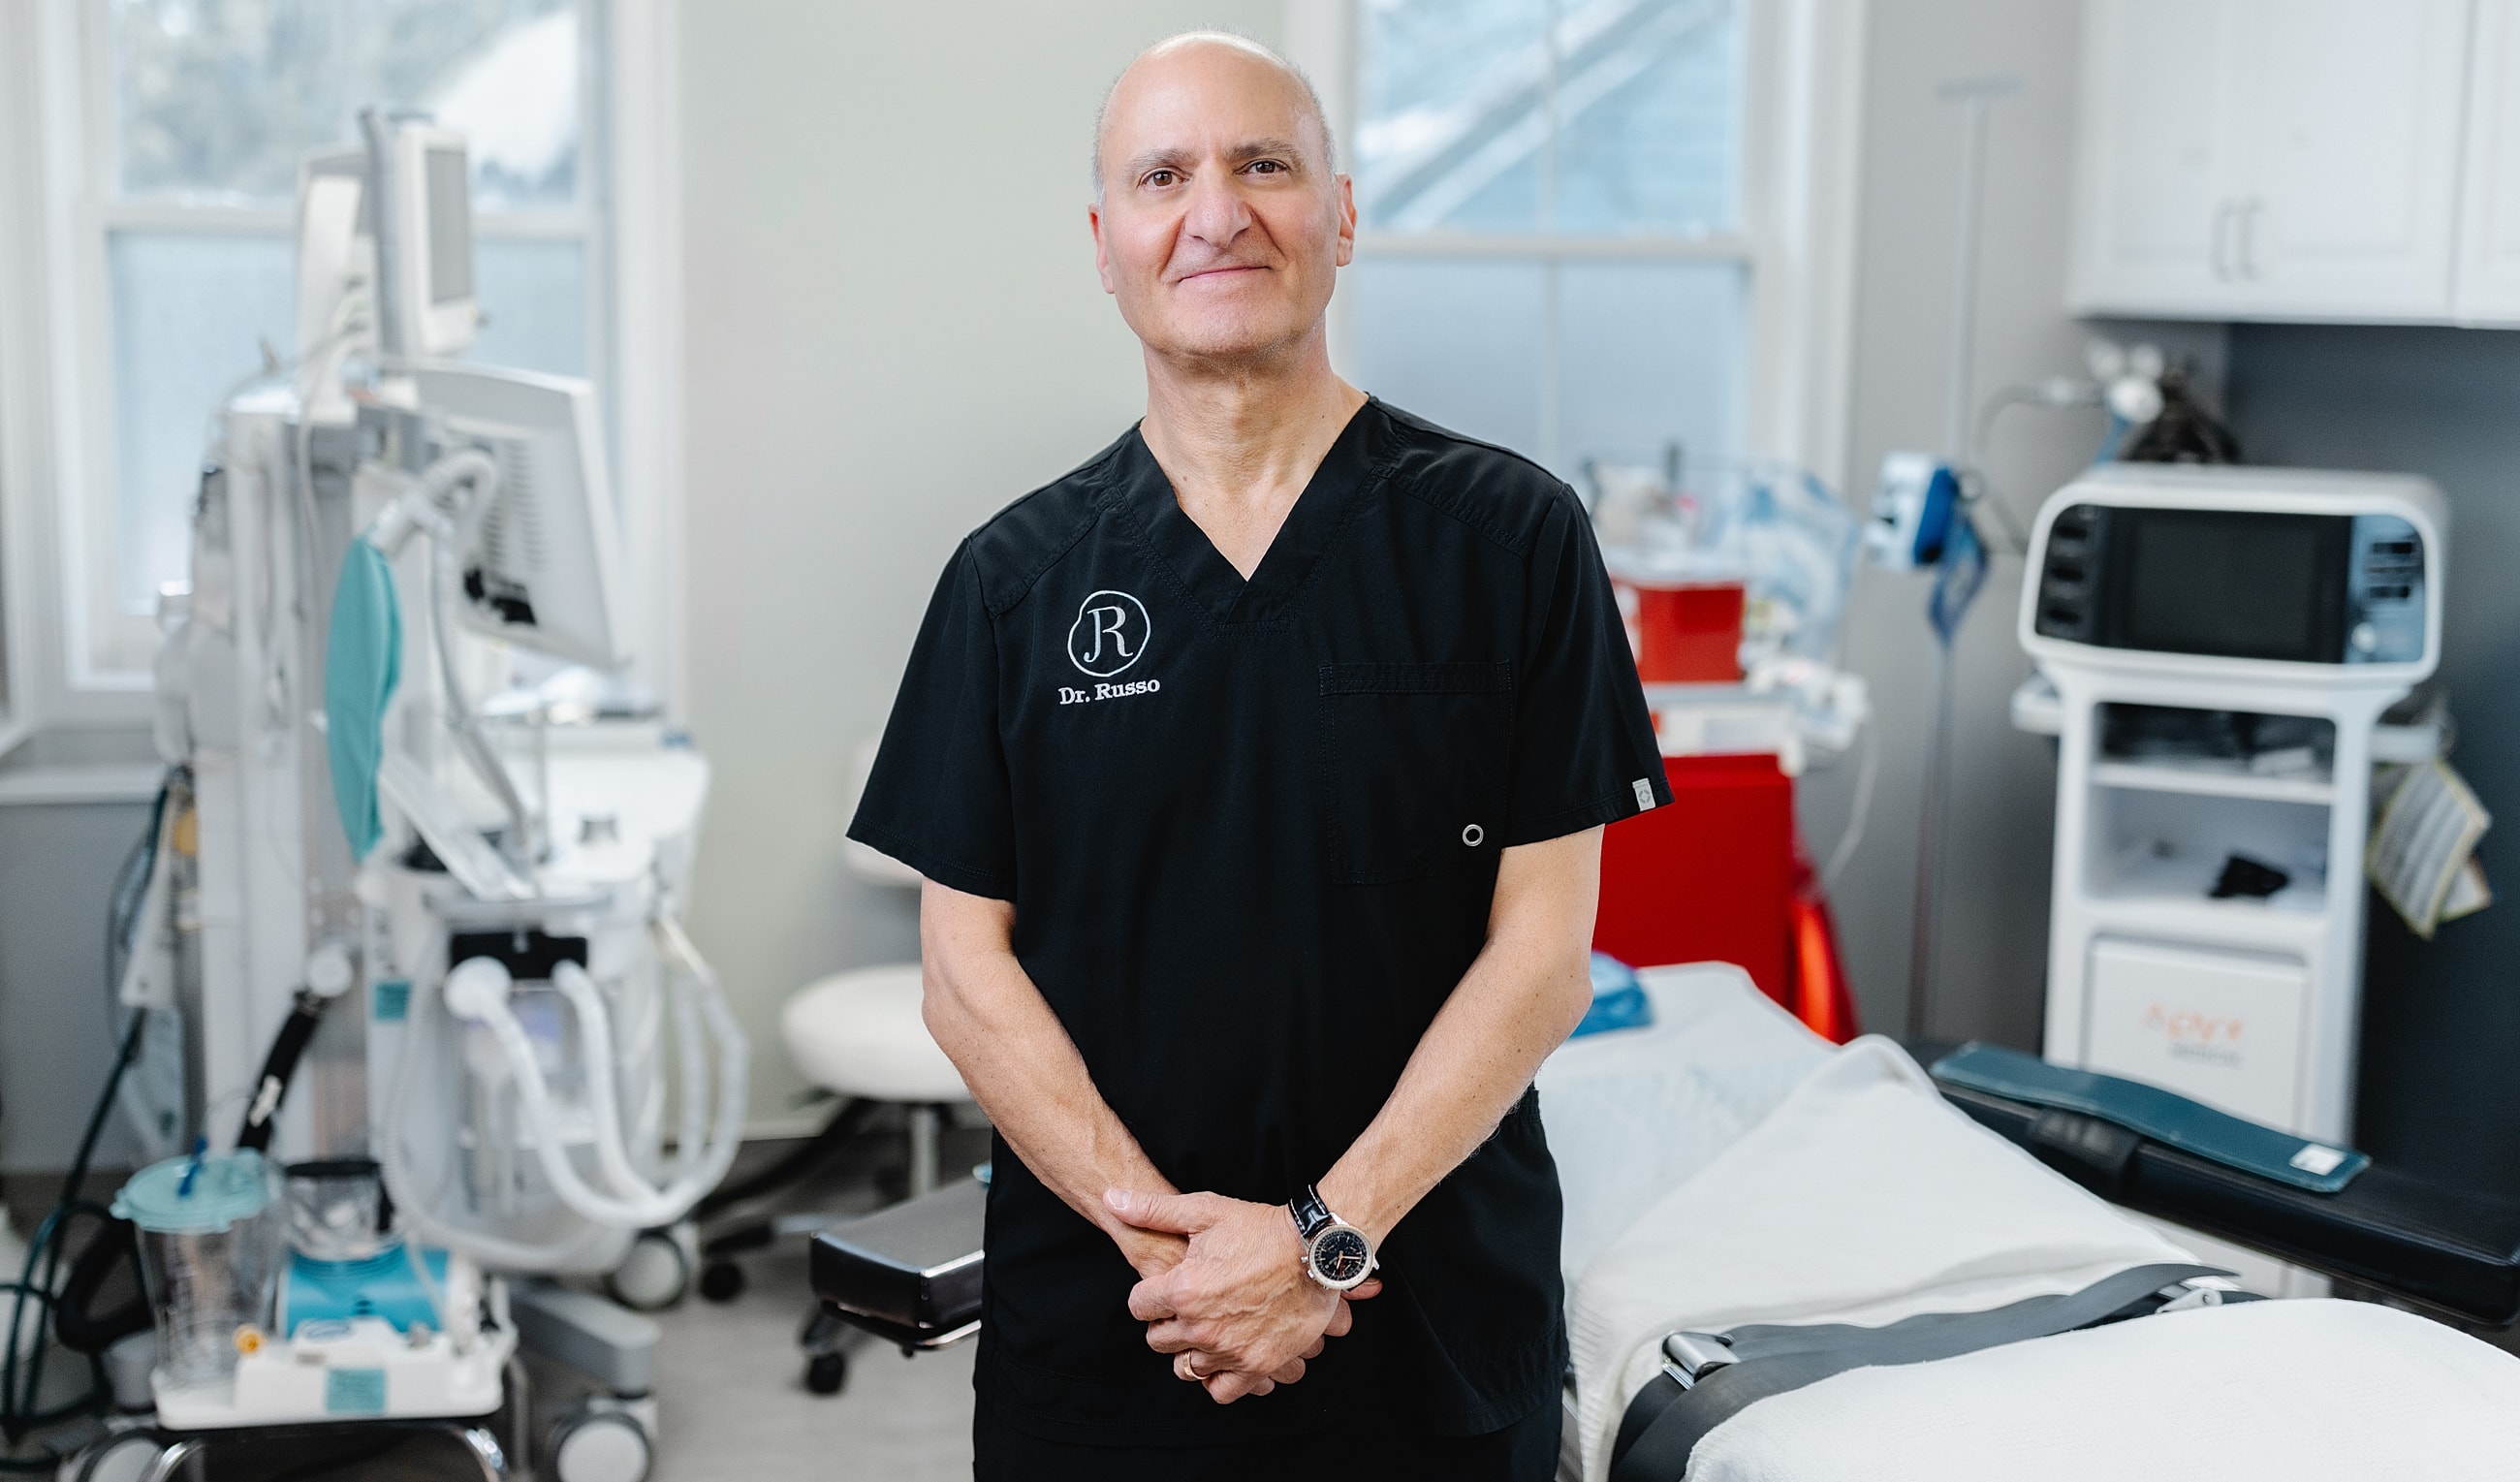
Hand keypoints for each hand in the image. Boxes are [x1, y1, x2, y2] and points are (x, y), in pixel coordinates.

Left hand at [1105, 1189, 1380, 1403]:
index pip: (1138, 1307)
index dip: (1149, 1294)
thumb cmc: (1260, 1228)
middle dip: (1167, 1322)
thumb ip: (1153, 1211)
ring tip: (1208, 1327)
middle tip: (1188, 1306)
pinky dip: (1218, 1378)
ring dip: (1192, 1349)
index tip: (1166, 1287)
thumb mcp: (1205, 1211)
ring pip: (1186, 1366)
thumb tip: (1111, 1199)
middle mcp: (1201, 1327)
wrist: (1316, 1250)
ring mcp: (1229, 1350)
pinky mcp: (1256, 1366)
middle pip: (1157, 1340)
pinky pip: (1220, 1391)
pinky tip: (1224, 1355)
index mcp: (1182, 1290)